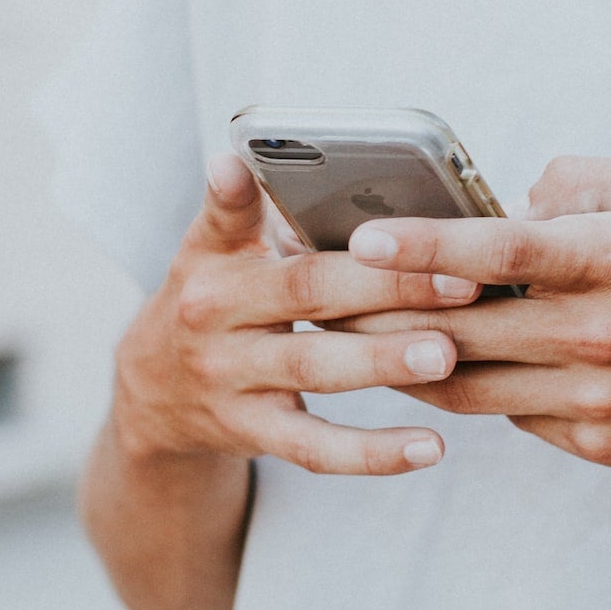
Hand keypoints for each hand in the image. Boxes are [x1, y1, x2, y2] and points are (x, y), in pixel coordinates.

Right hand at [110, 153, 483, 475]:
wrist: (152, 392)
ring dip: (382, 360)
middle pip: (304, 291)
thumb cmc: (215, 299)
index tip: (244, 165)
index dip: (239, 193)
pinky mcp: (251, 433)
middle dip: (384, 284)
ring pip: (313, 368)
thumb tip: (257, 156)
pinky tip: (430, 447)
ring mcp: (231, 378)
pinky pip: (316, 448)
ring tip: (445, 353)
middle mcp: (213, 316)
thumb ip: (246, 208)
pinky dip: (373, 453)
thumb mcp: (211, 248)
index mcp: (212, 257)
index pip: (227, 217)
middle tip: (458, 279)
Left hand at [342, 158, 610, 474]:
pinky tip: (437, 370)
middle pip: (460, 324)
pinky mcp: (594, 441)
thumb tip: (519, 194)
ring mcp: (593, 394)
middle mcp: (595, 331)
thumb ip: (591, 178)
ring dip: (404, 361)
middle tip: (317, 296)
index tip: (362, 239)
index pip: (498, 249)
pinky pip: (510, 415)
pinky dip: (471, 390)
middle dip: (380, 311)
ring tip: (347, 338)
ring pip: (467, 382)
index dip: (422, 245)